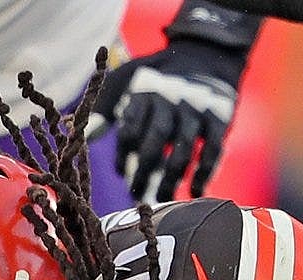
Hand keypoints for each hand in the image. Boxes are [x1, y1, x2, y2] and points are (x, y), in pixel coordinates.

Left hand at [114, 38, 245, 202]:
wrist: (204, 57)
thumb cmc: (156, 77)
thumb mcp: (125, 80)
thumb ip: (105, 108)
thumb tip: (82, 134)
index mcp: (145, 92)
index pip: (130, 127)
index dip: (123, 153)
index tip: (120, 172)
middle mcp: (171, 100)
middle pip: (155, 140)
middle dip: (144, 170)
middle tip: (137, 193)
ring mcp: (197, 110)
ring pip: (183, 150)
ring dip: (171, 178)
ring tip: (163, 199)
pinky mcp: (220, 119)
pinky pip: (212, 150)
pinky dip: (204, 173)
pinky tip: (196, 192)